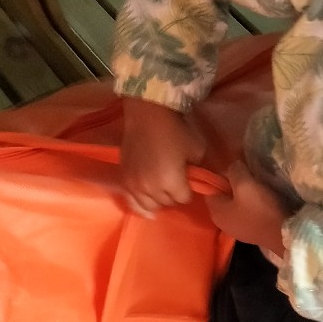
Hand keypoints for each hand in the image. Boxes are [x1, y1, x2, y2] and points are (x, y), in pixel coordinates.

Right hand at [120, 97, 205, 216]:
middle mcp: (151, 189)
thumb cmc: (176, 131)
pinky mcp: (124, 180)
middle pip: (167, 203)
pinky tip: (145, 197)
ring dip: (157, 199)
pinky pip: (132, 201)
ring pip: (149, 206)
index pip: (184, 199)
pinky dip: (140, 202)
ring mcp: (135, 186)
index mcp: (171, 182)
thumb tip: (195, 178)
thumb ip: (199, 169)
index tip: (187, 179)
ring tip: (160, 187)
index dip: (188, 190)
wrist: (148, 115)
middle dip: (173, 194)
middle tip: (174, 181)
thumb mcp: (198, 150)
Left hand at [207, 161, 287, 255]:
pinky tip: (264, 199)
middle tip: (249, 174)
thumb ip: (234, 171)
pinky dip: (253, 204)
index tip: (236, 167)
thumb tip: (233, 166)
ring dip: (246, 194)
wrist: (284, 234)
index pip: (209, 188)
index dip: (220, 175)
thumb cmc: (261, 209)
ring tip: (259, 185)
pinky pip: (248, 212)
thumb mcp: (245, 183)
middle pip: (224, 196)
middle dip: (234, 184)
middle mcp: (222, 223)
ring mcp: (237, 229)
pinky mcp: (252, 231)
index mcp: (215, 212)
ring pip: (237, 204)